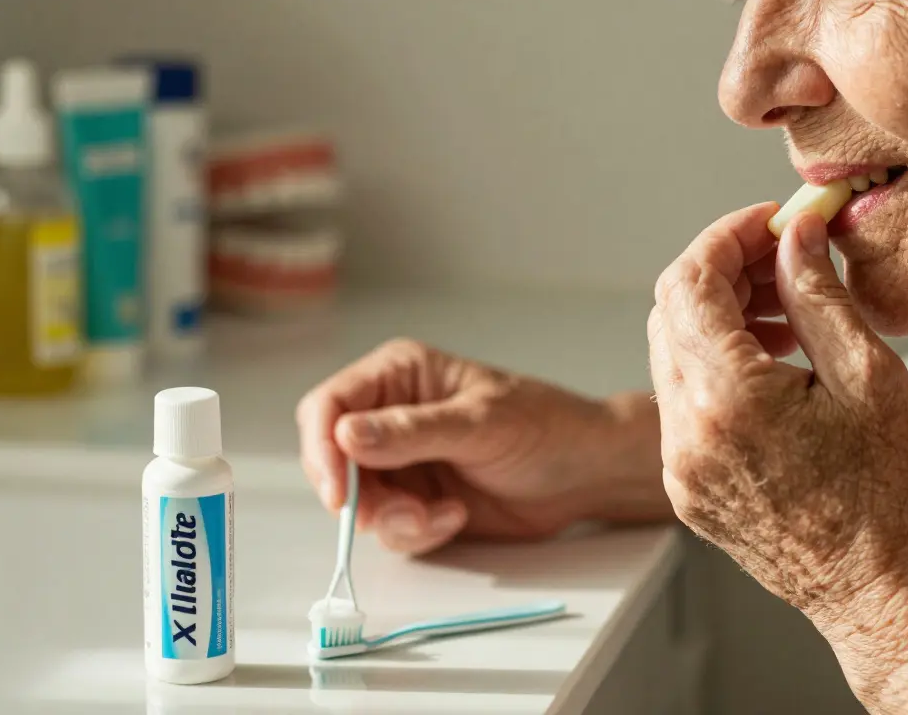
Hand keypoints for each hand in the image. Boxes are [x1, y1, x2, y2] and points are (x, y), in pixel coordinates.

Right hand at [297, 340, 670, 554]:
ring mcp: (402, 462)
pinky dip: (420, 532)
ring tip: (445, 514)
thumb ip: (411, 431)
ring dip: (397, 520)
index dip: (322, 449)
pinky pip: (391, 528)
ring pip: (360, 503)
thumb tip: (346, 434)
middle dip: (363, 497)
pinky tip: (458, 516)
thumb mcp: (479, 423)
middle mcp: (391, 416)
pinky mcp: (417, 500)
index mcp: (400, 376)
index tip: (339, 493)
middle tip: (406, 513)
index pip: (329, 406)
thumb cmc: (545, 426)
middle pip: (334, 461)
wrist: (585, 473)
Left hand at [647, 203, 907, 623]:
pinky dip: (716, 369)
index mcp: (728, 401)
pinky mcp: (688, 491)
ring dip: (717, 319)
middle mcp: (686, 436)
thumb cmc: (895, 497)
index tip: (772, 223)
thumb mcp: (869, 378)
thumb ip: (817, 296)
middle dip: (721, 272)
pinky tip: (773, 367)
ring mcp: (680, 468)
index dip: (727, 237)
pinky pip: (683, 405)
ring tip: (787, 313)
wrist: (887, 597)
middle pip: (670, 314)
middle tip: (784, 260)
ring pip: (672, 358)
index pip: (690, 283)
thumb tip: (793, 234)